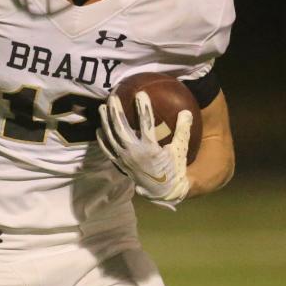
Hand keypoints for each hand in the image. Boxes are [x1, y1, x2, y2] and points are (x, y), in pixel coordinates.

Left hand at [97, 92, 191, 206]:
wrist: (161, 191)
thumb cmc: (173, 169)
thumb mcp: (180, 150)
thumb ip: (183, 130)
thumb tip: (186, 111)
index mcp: (150, 149)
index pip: (146, 124)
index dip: (143, 108)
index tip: (140, 94)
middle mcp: (133, 153)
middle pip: (120, 128)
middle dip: (115, 111)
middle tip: (113, 96)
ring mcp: (124, 159)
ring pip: (111, 137)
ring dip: (105, 121)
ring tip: (102, 107)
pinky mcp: (119, 164)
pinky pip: (107, 149)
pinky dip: (102, 139)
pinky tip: (99, 129)